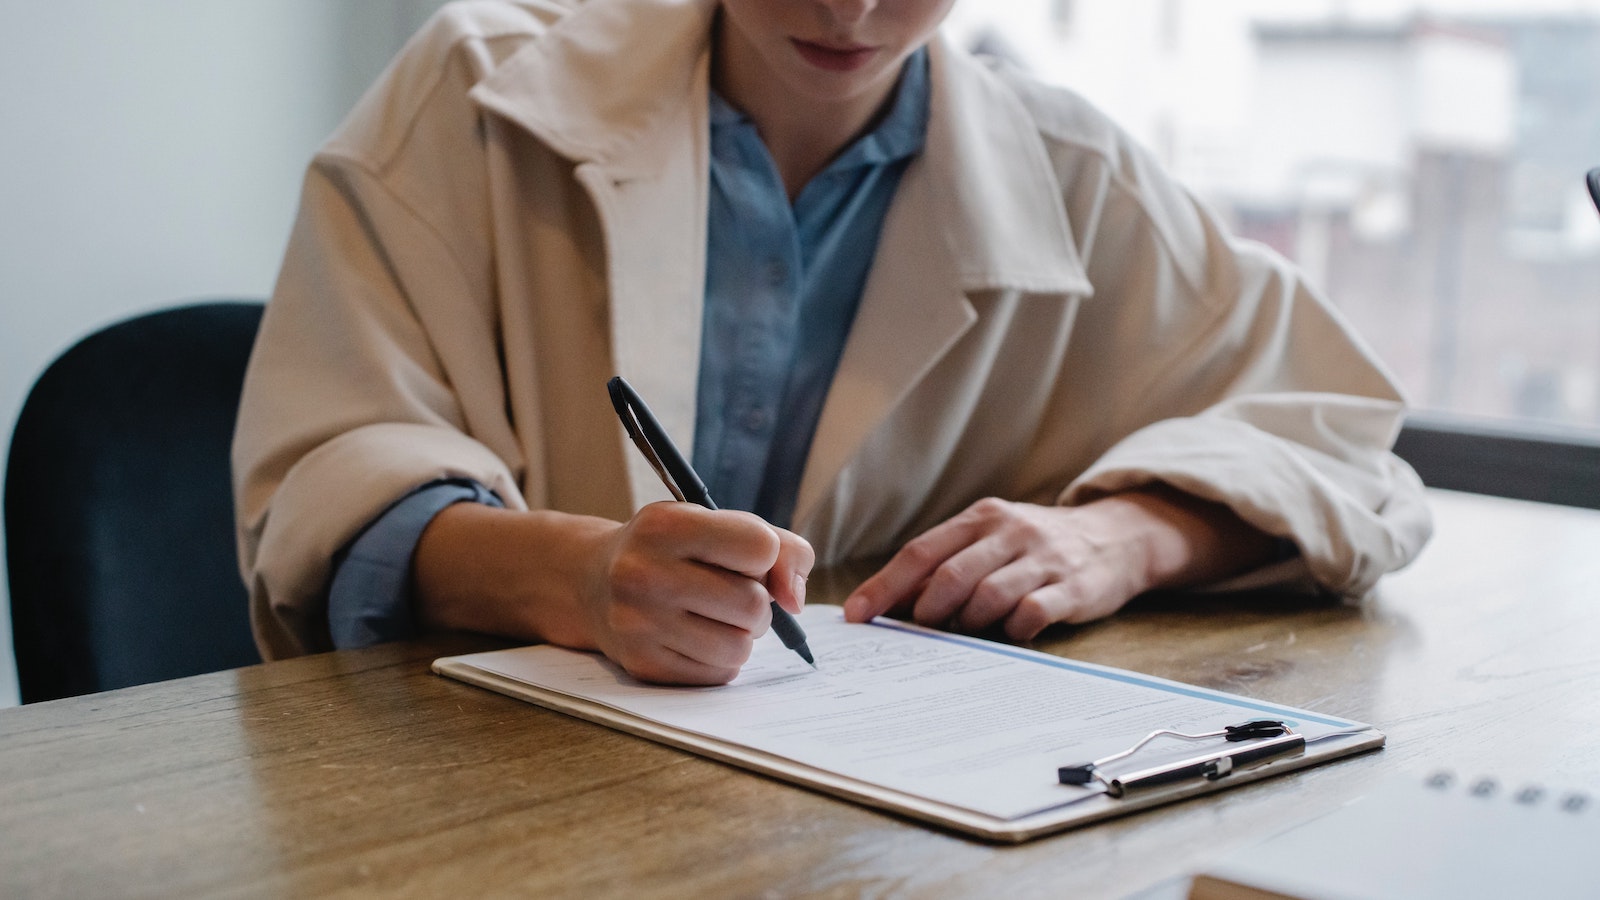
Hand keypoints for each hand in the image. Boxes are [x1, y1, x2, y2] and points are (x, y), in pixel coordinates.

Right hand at [583, 502, 812, 684]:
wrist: (593, 581)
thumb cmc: (672, 550)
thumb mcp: (715, 524)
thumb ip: (779, 547)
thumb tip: (795, 600)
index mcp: (666, 526)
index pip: (760, 547)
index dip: (765, 556)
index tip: (744, 558)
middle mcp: (644, 573)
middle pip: (753, 604)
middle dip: (758, 603)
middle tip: (734, 594)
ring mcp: (639, 623)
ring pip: (739, 646)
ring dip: (742, 635)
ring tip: (717, 618)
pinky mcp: (642, 664)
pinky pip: (719, 674)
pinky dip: (721, 659)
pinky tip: (697, 638)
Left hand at [842, 490, 1275, 641]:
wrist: (1117, 537)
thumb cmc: (1035, 547)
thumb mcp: (991, 540)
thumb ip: (946, 564)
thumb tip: (886, 603)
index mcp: (980, 518)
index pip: (921, 552)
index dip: (884, 586)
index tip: (856, 616)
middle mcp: (1009, 532)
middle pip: (950, 575)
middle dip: (923, 611)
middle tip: (914, 634)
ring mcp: (1043, 558)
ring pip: (988, 596)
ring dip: (966, 624)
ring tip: (966, 634)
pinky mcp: (1073, 587)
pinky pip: (1032, 613)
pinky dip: (1012, 630)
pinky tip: (1010, 635)